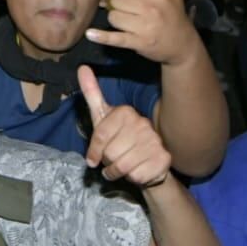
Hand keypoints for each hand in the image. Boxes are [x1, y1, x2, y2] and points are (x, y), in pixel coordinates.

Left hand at [81, 66, 171, 185]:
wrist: (147, 162)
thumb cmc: (119, 139)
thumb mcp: (102, 117)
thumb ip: (92, 94)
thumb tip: (82, 67)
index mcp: (126, 112)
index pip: (100, 136)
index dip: (93, 151)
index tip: (92, 159)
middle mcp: (143, 123)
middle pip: (110, 152)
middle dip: (107, 161)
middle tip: (113, 159)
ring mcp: (155, 141)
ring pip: (122, 166)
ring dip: (117, 172)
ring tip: (121, 167)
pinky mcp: (164, 159)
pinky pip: (136, 176)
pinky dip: (132, 178)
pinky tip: (137, 171)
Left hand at [87, 0, 197, 65]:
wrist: (182, 44)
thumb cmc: (174, 12)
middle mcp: (151, 8)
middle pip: (116, 0)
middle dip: (120, 5)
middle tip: (131, 11)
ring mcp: (144, 27)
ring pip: (113, 17)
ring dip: (117, 20)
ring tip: (130, 23)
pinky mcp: (138, 43)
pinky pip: (115, 38)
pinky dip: (102, 37)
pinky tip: (90, 33)